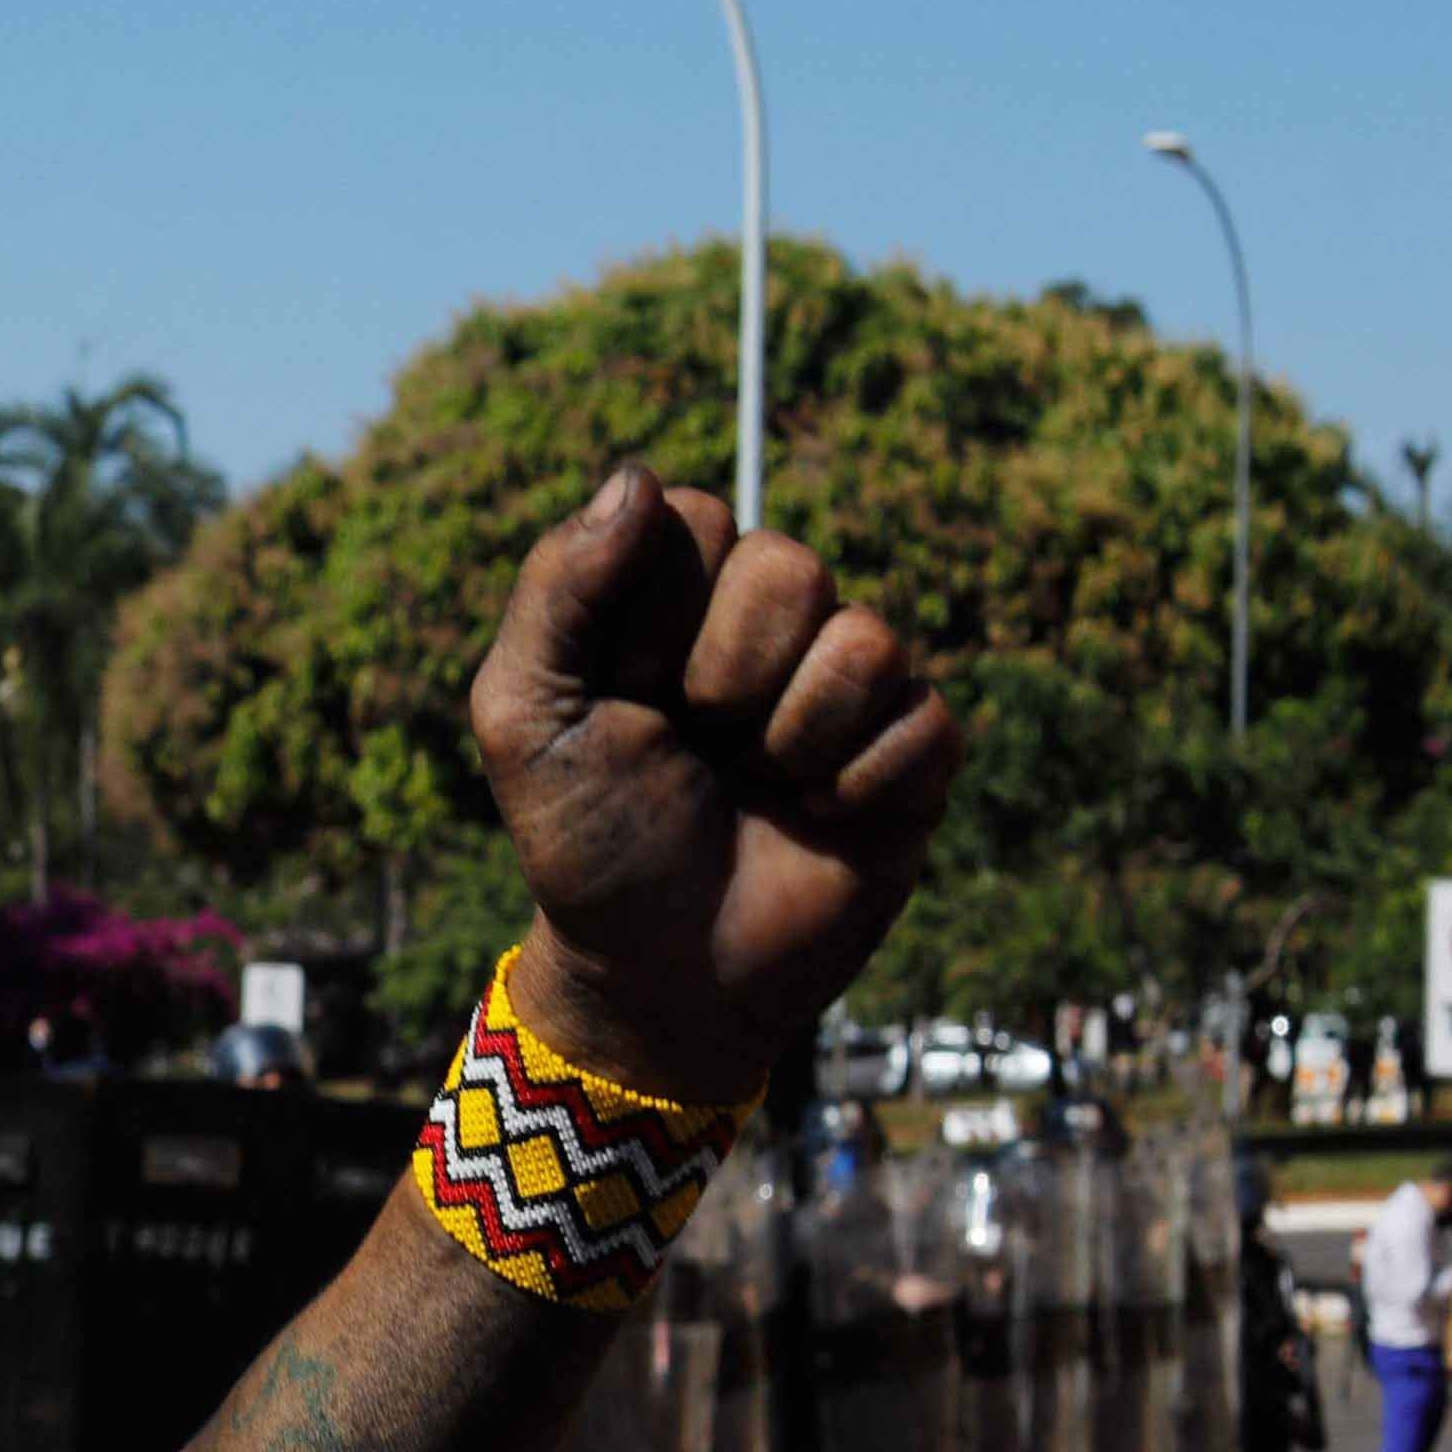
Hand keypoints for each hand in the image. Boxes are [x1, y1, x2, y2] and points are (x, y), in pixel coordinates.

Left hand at [469, 467, 966, 1108]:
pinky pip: (923, 721)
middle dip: (726, 673)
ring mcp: (845, 686)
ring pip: (866, 639)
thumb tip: (634, 477)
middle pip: (790, 565)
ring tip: (757, 784)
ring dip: (794, 735)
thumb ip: (560, 589)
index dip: (657, 610)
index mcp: (673, 596)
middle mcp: (767, 625)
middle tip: (695, 741)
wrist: (662, 975)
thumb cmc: (587, 840)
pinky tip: (818, 819)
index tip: (623, 689)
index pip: (696, 516)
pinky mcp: (912, 754)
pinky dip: (858, 786)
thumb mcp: (527, 715)